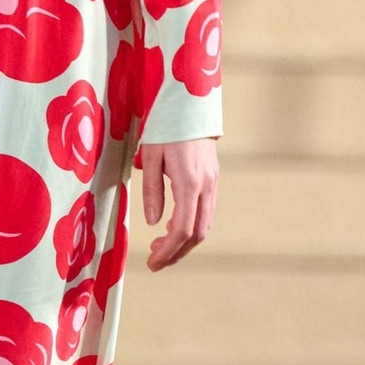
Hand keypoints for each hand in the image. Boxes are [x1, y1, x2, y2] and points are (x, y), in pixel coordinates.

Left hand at [141, 136, 217, 270]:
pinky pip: (205, 211)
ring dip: (184, 241)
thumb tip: (154, 222)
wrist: (191, 102)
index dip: (168, 251)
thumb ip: (152, 190)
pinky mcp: (213, 177)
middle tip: (155, 260)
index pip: (183, 229)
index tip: (153, 262)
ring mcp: (213, 182)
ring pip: (204, 224)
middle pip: (197, 233)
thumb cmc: (166, 125)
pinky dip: (191, 225)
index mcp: (189, 181)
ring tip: (160, 246)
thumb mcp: (151, 155)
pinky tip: (173, 225)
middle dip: (177, 252)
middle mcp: (206, 185)